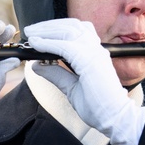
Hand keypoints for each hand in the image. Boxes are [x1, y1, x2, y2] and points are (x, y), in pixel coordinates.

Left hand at [25, 19, 144, 144]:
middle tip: (30, 30)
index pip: (75, 30)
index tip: (37, 33)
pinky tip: (36, 45)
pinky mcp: (90, 61)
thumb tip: (37, 65)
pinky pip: (65, 46)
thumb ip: (56, 74)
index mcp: (94, 53)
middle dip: (48, 26)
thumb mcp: (70, 87)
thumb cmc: (98, 105)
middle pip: (71, 26)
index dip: (55, 28)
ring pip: (68, 31)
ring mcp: (94, 53)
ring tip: (31, 35)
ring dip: (46, 31)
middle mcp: (96, 49)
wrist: (114, 118)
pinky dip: (48, 43)